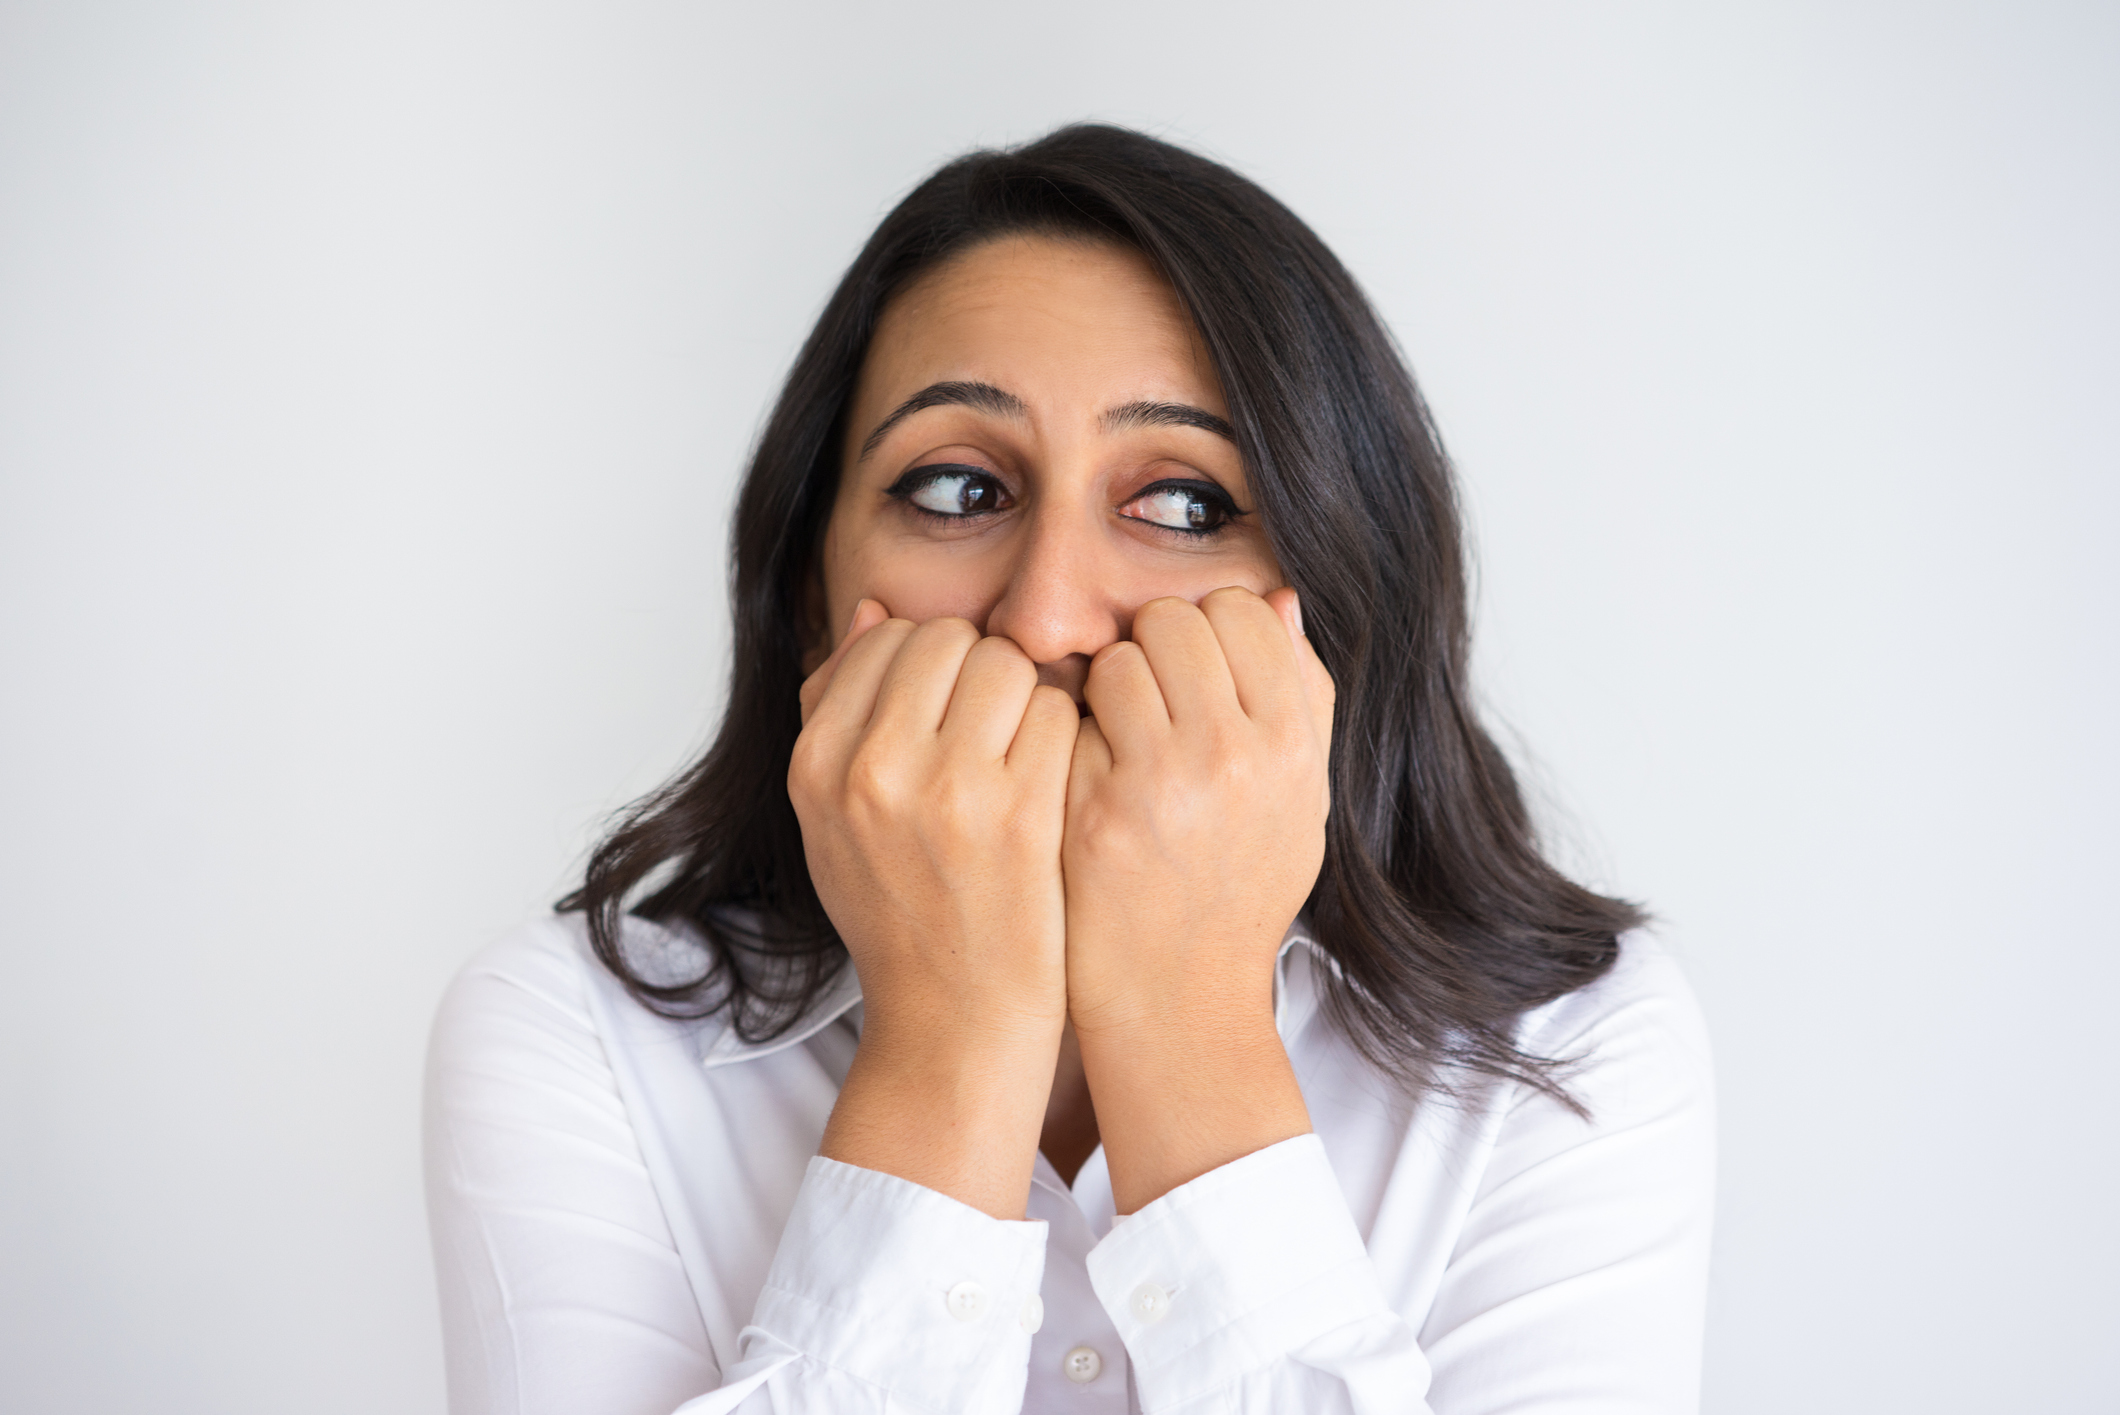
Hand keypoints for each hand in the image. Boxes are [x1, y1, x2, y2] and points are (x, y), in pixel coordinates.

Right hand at [791, 600, 1079, 1217]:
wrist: (953, 1025)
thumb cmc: (902, 915)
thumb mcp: (835, 819)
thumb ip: (840, 711)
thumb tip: (872, 610)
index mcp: (815, 764)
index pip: (886, 638)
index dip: (933, 665)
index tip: (950, 714)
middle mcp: (869, 771)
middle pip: (949, 639)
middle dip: (983, 673)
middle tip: (996, 734)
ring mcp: (944, 792)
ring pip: (1008, 665)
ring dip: (1029, 700)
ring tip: (1023, 759)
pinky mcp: (1016, 817)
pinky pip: (1054, 714)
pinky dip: (1064, 740)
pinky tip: (1054, 786)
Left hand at [1062, 585, 1334, 1211]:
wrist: (1179, 999)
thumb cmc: (1238, 891)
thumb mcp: (1300, 800)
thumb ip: (1302, 697)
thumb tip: (1278, 599)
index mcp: (1290, 746)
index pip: (1241, 611)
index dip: (1209, 632)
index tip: (1195, 674)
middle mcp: (1231, 757)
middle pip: (1172, 621)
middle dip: (1152, 650)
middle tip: (1146, 704)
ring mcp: (1157, 784)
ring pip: (1114, 659)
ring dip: (1105, 689)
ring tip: (1115, 741)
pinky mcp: (1089, 811)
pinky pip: (1067, 716)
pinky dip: (1070, 735)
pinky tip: (1082, 776)